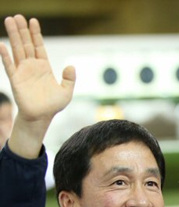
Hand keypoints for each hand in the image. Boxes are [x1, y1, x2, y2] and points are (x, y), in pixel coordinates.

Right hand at [0, 15, 75, 156]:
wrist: (42, 117)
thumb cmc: (53, 105)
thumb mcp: (66, 91)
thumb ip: (69, 79)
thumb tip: (71, 66)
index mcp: (44, 67)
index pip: (38, 46)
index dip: (36, 34)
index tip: (33, 21)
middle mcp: (32, 67)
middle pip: (26, 44)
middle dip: (22, 30)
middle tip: (18, 16)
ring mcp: (23, 72)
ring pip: (17, 50)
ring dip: (13, 36)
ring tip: (9, 21)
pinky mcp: (16, 80)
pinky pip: (10, 66)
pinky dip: (6, 56)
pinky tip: (2, 45)